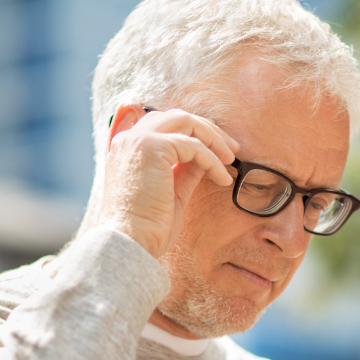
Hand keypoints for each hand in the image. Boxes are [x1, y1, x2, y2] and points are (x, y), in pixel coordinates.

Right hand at [97, 106, 239, 257]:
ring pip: (186, 121)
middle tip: (232, 149)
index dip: (193, 131)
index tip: (216, 147)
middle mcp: (128, 139)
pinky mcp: (151, 146)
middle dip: (207, 130)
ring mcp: (138, 140)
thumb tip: (205, 159)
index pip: (164, 125)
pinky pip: (193, 145)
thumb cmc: (148, 227)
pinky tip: (222, 178)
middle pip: (177, 117)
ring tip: (231, 160)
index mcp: (128, 149)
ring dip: (213, 139)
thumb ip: (184, 171)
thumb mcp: (171, 192)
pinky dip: (212, 160)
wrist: (130, 242)